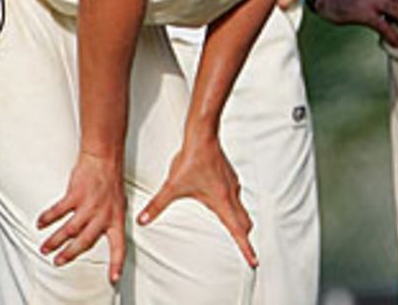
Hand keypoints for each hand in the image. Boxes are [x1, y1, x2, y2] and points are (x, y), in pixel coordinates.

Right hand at [37, 151, 126, 283]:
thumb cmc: (111, 179)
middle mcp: (103, 214)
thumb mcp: (118, 203)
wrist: (104, 157)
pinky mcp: (76, 194)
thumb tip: (103, 234)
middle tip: (59, 261)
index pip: (119, 245)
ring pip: (70, 229)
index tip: (114, 277)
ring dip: (55, 240)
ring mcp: (89, 204)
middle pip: (85, 241)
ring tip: (45, 248)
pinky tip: (41, 223)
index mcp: (116, 218)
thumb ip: (109, 220)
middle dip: (71, 254)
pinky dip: (48, 218)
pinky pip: (59, 211)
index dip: (116, 263)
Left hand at [137, 134, 257, 268]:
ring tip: (237, 231)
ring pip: (242, 209)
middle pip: (244, 222)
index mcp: (221, 202)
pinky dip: (235, 207)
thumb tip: (143, 219)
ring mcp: (232, 185)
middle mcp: (231, 195)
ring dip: (241, 222)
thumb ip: (157, 205)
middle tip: (247, 252)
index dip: (246, 248)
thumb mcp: (172, 186)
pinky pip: (236, 197)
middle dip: (245, 238)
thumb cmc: (192, 159)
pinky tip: (223, 205)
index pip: (238, 231)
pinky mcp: (229, 177)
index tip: (254, 261)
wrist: (203, 135)